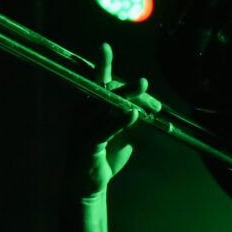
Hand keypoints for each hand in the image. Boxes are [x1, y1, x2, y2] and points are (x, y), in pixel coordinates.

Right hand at [71, 42, 160, 196]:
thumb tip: (147, 106)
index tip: (104, 46)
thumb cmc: (105, 155)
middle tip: (144, 82)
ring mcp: (83, 126)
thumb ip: (129, 117)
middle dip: (127, 88)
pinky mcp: (87, 143)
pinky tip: (133, 114)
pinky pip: (105, 128)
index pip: (97, 81)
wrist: (90, 184)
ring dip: (126, 95)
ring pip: (106, 105)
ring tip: (142, 86)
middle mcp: (83, 112)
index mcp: (89, 106)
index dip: (102, 64)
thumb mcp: (122, 134)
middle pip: (106, 91)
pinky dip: (119, 120)